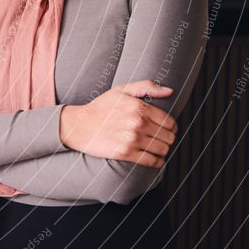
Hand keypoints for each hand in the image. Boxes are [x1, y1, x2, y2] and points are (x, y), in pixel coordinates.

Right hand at [59, 80, 177, 168]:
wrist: (78, 125)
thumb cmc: (99, 107)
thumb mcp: (120, 91)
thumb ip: (146, 86)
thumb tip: (170, 91)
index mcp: (139, 107)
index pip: (170, 122)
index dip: (171, 127)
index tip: (166, 129)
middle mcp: (138, 123)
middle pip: (169, 137)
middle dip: (168, 139)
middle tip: (161, 139)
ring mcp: (132, 139)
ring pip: (162, 149)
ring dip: (163, 150)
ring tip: (157, 148)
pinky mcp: (125, 153)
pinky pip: (152, 161)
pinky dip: (157, 162)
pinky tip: (155, 159)